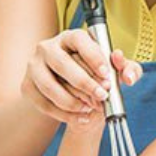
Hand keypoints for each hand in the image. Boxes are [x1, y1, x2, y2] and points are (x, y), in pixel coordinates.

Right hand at [20, 28, 142, 124]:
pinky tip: (81, 117)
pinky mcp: (27, 86)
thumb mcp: (116, 70)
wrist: (76, 93)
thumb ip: (128, 69)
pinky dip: (64, 114)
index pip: (79, 39)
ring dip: (72, 101)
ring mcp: (34, 67)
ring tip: (91, 108)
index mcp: (71, 37)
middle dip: (85, 82)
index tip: (107, 73)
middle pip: (62, 63)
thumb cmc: (97, 75)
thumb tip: (128, 75)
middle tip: (103, 95)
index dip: (93, 56)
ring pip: (50, 86)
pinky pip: (43, 103)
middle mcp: (48, 47)